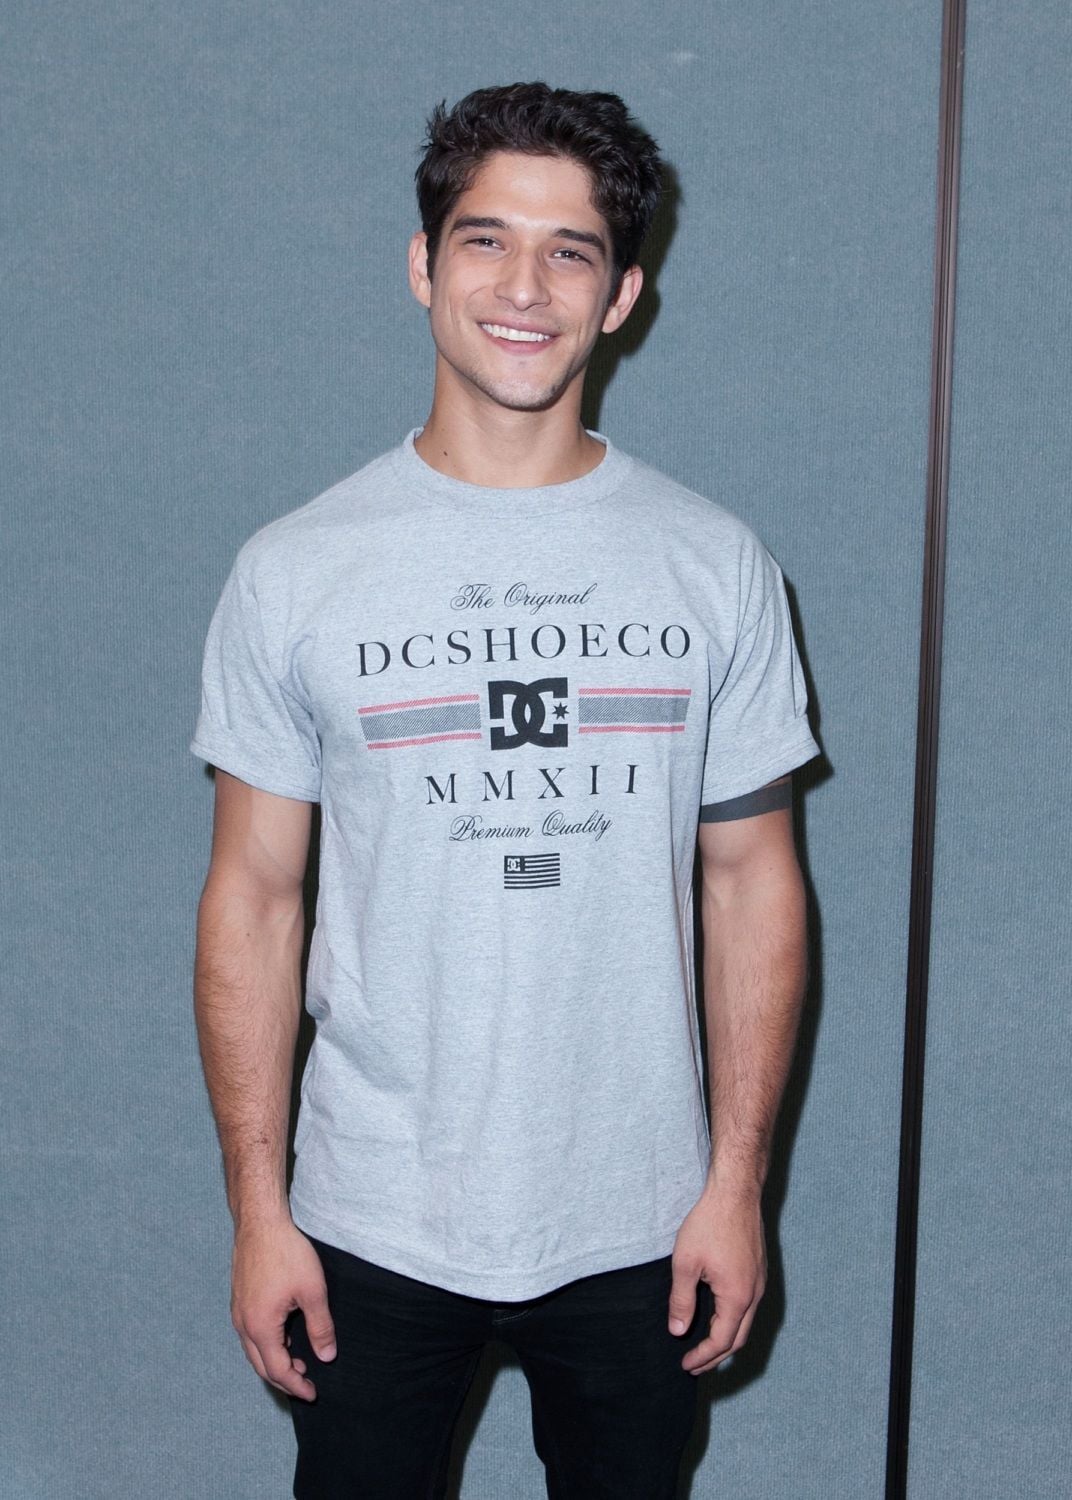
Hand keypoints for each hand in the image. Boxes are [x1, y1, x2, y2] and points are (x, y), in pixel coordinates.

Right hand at [231, 1218, 336, 1401]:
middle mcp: (243, 1324)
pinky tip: (285, 1337)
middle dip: (283, 1379)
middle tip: (306, 1383)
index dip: (296, 1386)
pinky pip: (251, 1334)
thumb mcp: (312, 1291)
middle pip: (261, 1366)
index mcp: (261, 1327)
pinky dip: (267, 1345)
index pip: (278, 1370)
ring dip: (274, 1362)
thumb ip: (320, 1327)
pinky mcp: (239, 1300)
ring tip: (298, 1362)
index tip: (313, 1393)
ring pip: (253, 1351)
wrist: (261, 1222)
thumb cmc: (286, 1253)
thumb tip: (326, 1356)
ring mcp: (238, 1312)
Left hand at [668, 1185, 766, 1375]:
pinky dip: (732, 1320)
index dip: (703, 1357)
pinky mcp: (758, 1270)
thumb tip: (678, 1331)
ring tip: (702, 1345)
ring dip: (725, 1338)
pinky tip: (715, 1316)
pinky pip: (748, 1306)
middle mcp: (754, 1294)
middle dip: (716, 1356)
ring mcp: (759, 1282)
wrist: (735, 1193)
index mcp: (737, 1297)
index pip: (721, 1341)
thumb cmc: (709, 1224)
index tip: (685, 1365)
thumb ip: (681, 1300)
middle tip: (694, 1365)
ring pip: (745, 1323)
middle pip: (738, 1338)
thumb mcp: (685, 1263)